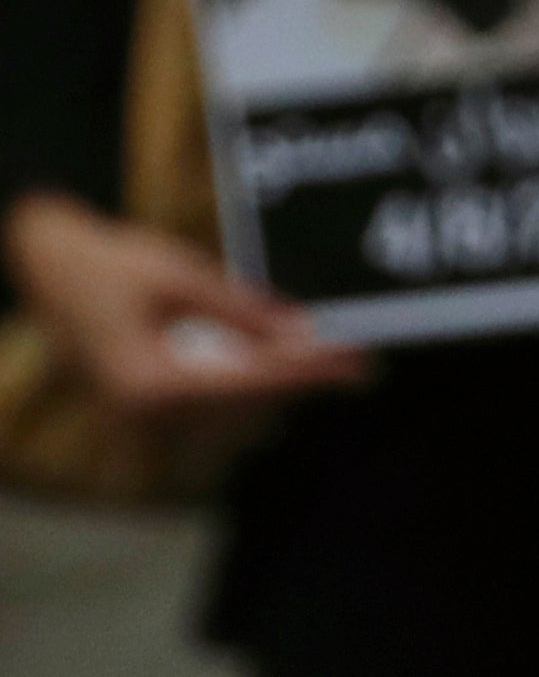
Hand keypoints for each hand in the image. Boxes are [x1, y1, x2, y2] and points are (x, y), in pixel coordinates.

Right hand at [7, 186, 359, 415]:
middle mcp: (144, 411)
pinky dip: (246, 384)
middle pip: (244, 404)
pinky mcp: (142, 403)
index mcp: (149, 383)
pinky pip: (207, 402)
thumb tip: (302, 332)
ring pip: (230, 410)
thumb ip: (241, 309)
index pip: (248, 382)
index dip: (306, 371)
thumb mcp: (180, 276)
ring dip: (276, 386)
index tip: (355, 364)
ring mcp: (140, 412)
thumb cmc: (105, 264)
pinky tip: (281, 367)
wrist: (45, 265)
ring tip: (329, 364)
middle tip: (354, 361)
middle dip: (298, 379)